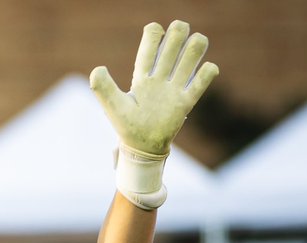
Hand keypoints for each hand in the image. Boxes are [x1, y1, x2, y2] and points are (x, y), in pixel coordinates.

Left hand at [90, 20, 217, 155]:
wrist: (142, 148)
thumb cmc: (127, 127)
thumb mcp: (112, 106)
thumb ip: (103, 88)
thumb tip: (98, 69)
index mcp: (142, 77)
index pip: (150, 47)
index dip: (154, 33)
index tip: (155, 29)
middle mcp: (159, 79)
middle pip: (173, 45)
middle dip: (178, 32)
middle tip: (180, 28)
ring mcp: (174, 89)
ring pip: (190, 58)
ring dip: (196, 46)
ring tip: (197, 42)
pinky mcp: (186, 102)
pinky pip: (202, 82)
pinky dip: (208, 71)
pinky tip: (207, 70)